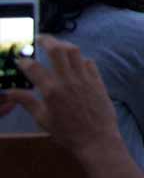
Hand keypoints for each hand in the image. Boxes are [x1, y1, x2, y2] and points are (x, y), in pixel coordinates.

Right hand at [5, 37, 126, 162]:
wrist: (96, 139)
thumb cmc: (67, 133)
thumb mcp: (43, 120)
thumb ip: (27, 102)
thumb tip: (10, 92)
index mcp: (52, 91)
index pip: (34, 69)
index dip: (24, 62)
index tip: (19, 60)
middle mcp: (69, 80)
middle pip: (58, 51)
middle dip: (47, 41)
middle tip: (40, 38)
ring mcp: (85, 78)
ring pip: (75, 52)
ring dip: (64, 45)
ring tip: (56, 44)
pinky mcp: (98, 81)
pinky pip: (89, 63)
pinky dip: (80, 59)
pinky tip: (76, 61)